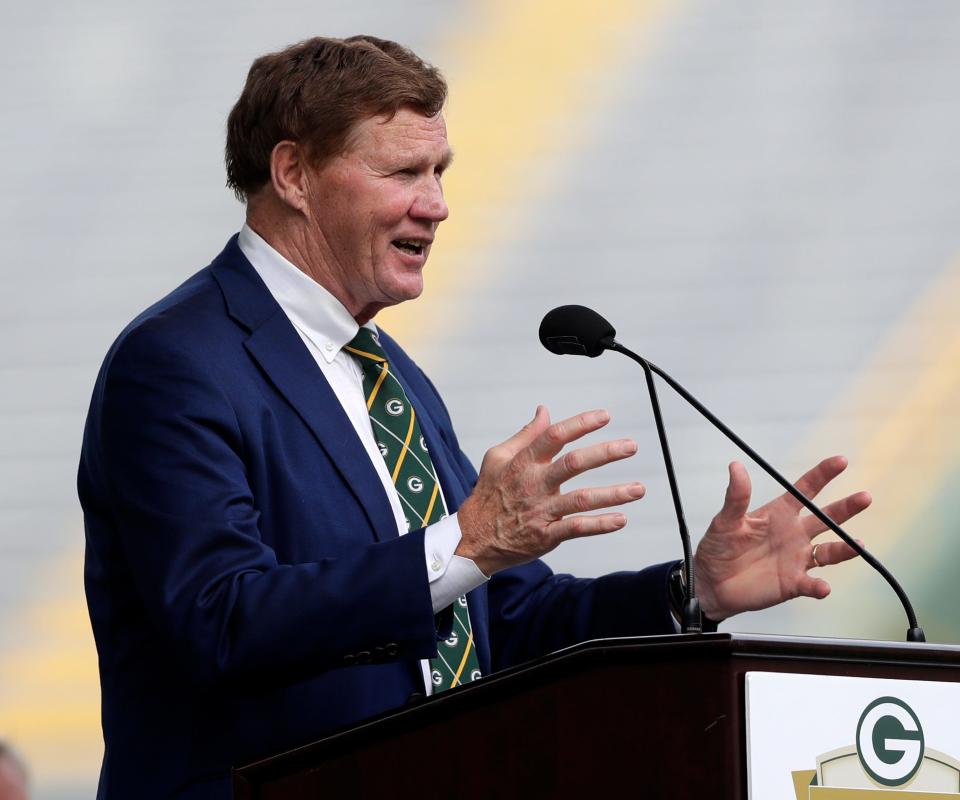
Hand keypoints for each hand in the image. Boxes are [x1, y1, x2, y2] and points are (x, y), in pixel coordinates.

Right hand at [457, 406, 645, 575]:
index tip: (604, 416)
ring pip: (581, 499)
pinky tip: (621, 519)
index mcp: (524, 463)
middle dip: (605, 454)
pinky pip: (577, 528)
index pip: (554, 436)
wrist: (473, 538)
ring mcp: (542, 510)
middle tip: (631, 446)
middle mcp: (535, 484)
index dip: (580, 424)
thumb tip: (544, 412)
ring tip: (638, 488)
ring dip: (613, 494)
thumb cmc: (488, 495)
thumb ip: (525, 435)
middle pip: (574, 464)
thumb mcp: (497, 457)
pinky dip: (600, 524)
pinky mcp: (546, 535)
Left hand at [693, 456, 870, 620]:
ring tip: (858, 545)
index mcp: (780, 513)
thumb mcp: (725, 521)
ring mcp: (797, 558)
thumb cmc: (718, 548)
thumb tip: (735, 466)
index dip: (823, 474)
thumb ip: (736, 497)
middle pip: (826, 518)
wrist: (711, 583)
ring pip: (828, 551)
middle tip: (865, 497)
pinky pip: (812, 584)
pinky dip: (819, 587)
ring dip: (844, 548)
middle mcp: (794, 533)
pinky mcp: (793, 583)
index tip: (841, 460)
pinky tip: (823, 587)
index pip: (806, 490)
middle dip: (846, 508)